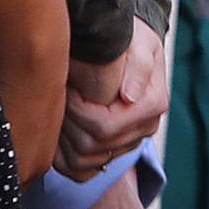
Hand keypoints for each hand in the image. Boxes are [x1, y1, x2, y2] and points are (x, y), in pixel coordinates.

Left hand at [57, 17, 166, 178]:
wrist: (128, 43)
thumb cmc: (129, 37)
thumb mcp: (137, 41)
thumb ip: (137, 66)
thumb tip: (130, 96)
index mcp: (152, 104)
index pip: (104, 127)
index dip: (76, 111)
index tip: (66, 86)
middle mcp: (145, 128)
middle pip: (92, 146)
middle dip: (66, 122)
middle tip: (56, 95)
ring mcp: (130, 141)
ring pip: (85, 162)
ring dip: (62, 139)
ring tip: (57, 110)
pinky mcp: (114, 149)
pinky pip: (82, 171)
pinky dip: (63, 158)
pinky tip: (57, 133)